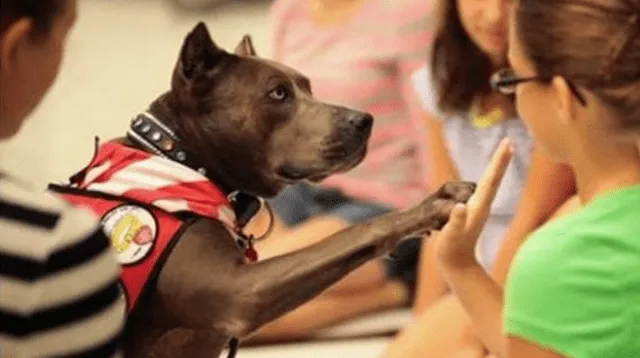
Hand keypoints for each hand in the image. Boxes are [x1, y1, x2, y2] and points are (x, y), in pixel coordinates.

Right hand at [434, 138, 513, 269]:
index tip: (507, 144)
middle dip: (500, 159)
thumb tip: (459, 206)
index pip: (491, 180)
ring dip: (496, 167)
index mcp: (479, 207)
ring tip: (503, 152)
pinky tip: (487, 176)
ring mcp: (478, 209)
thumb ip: (455, 222)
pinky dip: (486, 179)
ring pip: (490, 183)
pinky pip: (482, 190)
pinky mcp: (472, 213)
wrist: (457, 267)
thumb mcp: (450, 236)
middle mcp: (482, 205)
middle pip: (493, 178)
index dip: (498, 162)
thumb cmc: (452, 251)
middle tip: (509, 141)